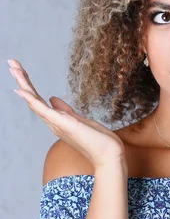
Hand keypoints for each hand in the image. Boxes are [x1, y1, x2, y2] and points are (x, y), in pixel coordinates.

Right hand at [8, 58, 126, 169]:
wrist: (109, 156)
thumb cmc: (98, 141)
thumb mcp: (79, 119)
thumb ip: (65, 110)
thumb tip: (53, 99)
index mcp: (57, 121)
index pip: (39, 101)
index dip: (29, 86)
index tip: (20, 71)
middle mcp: (53, 123)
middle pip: (33, 99)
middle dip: (22, 81)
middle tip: (11, 63)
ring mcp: (57, 124)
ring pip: (35, 102)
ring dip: (23, 84)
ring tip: (13, 68)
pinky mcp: (63, 124)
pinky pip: (44, 111)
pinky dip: (32, 100)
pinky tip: (22, 90)